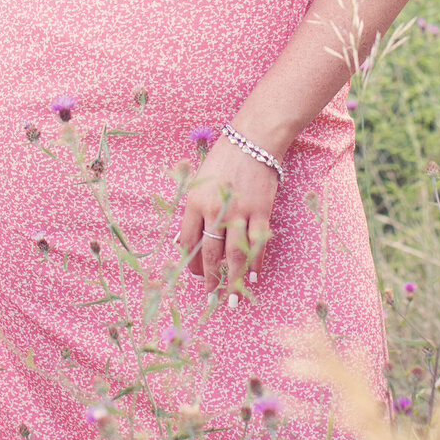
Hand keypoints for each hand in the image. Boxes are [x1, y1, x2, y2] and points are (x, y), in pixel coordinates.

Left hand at [176, 134, 277, 301]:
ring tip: (232, 299)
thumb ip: (192, 211)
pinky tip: (254, 277)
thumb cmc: (224, 158)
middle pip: (210, 253)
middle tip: (211, 296)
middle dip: (210, 278)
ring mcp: (239, 212)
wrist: (253, 140)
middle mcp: (215, 210)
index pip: (188, 241)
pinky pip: (258, 244)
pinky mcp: (260, 212)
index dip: (191, 263)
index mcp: (195, 202)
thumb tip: (179, 242)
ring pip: (234, 255)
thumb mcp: (199, 181)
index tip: (195, 276)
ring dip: (233, 280)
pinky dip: (256, 264)